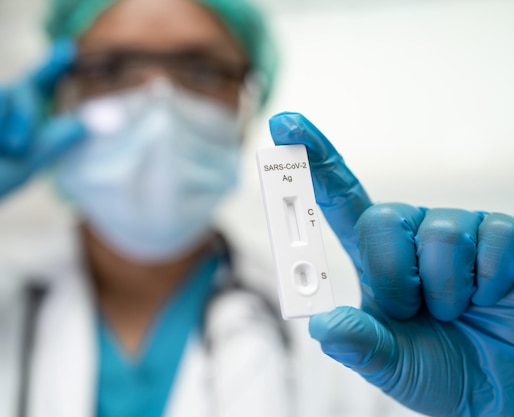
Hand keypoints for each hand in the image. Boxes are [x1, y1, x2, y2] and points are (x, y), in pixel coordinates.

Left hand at [269, 112, 513, 416]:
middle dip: (395, 274)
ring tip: (459, 310)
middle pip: (382, 218)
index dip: (315, 161)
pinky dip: (489, 281)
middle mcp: (413, 235)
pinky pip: (491, 239)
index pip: (340, 199)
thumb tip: (322, 324)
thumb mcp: (392, 366)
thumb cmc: (444, 371)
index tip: (285, 124)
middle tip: (416, 310)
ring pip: (440, 232)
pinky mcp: (501, 237)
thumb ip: (359, 344)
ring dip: (447, 288)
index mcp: (376, 259)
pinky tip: (492, 297)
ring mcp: (459, 232)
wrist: (502, 386)